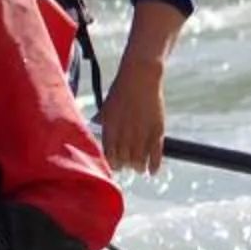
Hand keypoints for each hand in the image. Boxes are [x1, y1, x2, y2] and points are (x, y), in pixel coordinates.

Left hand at [94, 46, 171, 175]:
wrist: (140, 77)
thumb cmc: (119, 92)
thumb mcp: (105, 108)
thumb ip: (100, 125)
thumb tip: (92, 138)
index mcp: (110, 127)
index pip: (108, 155)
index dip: (110, 164)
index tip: (111, 165)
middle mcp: (126, 132)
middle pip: (124, 160)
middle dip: (123, 165)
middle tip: (123, 166)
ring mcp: (143, 131)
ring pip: (139, 159)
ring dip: (136, 167)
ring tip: (135, 167)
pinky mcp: (158, 129)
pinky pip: (156, 152)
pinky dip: (154, 164)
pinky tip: (151, 172)